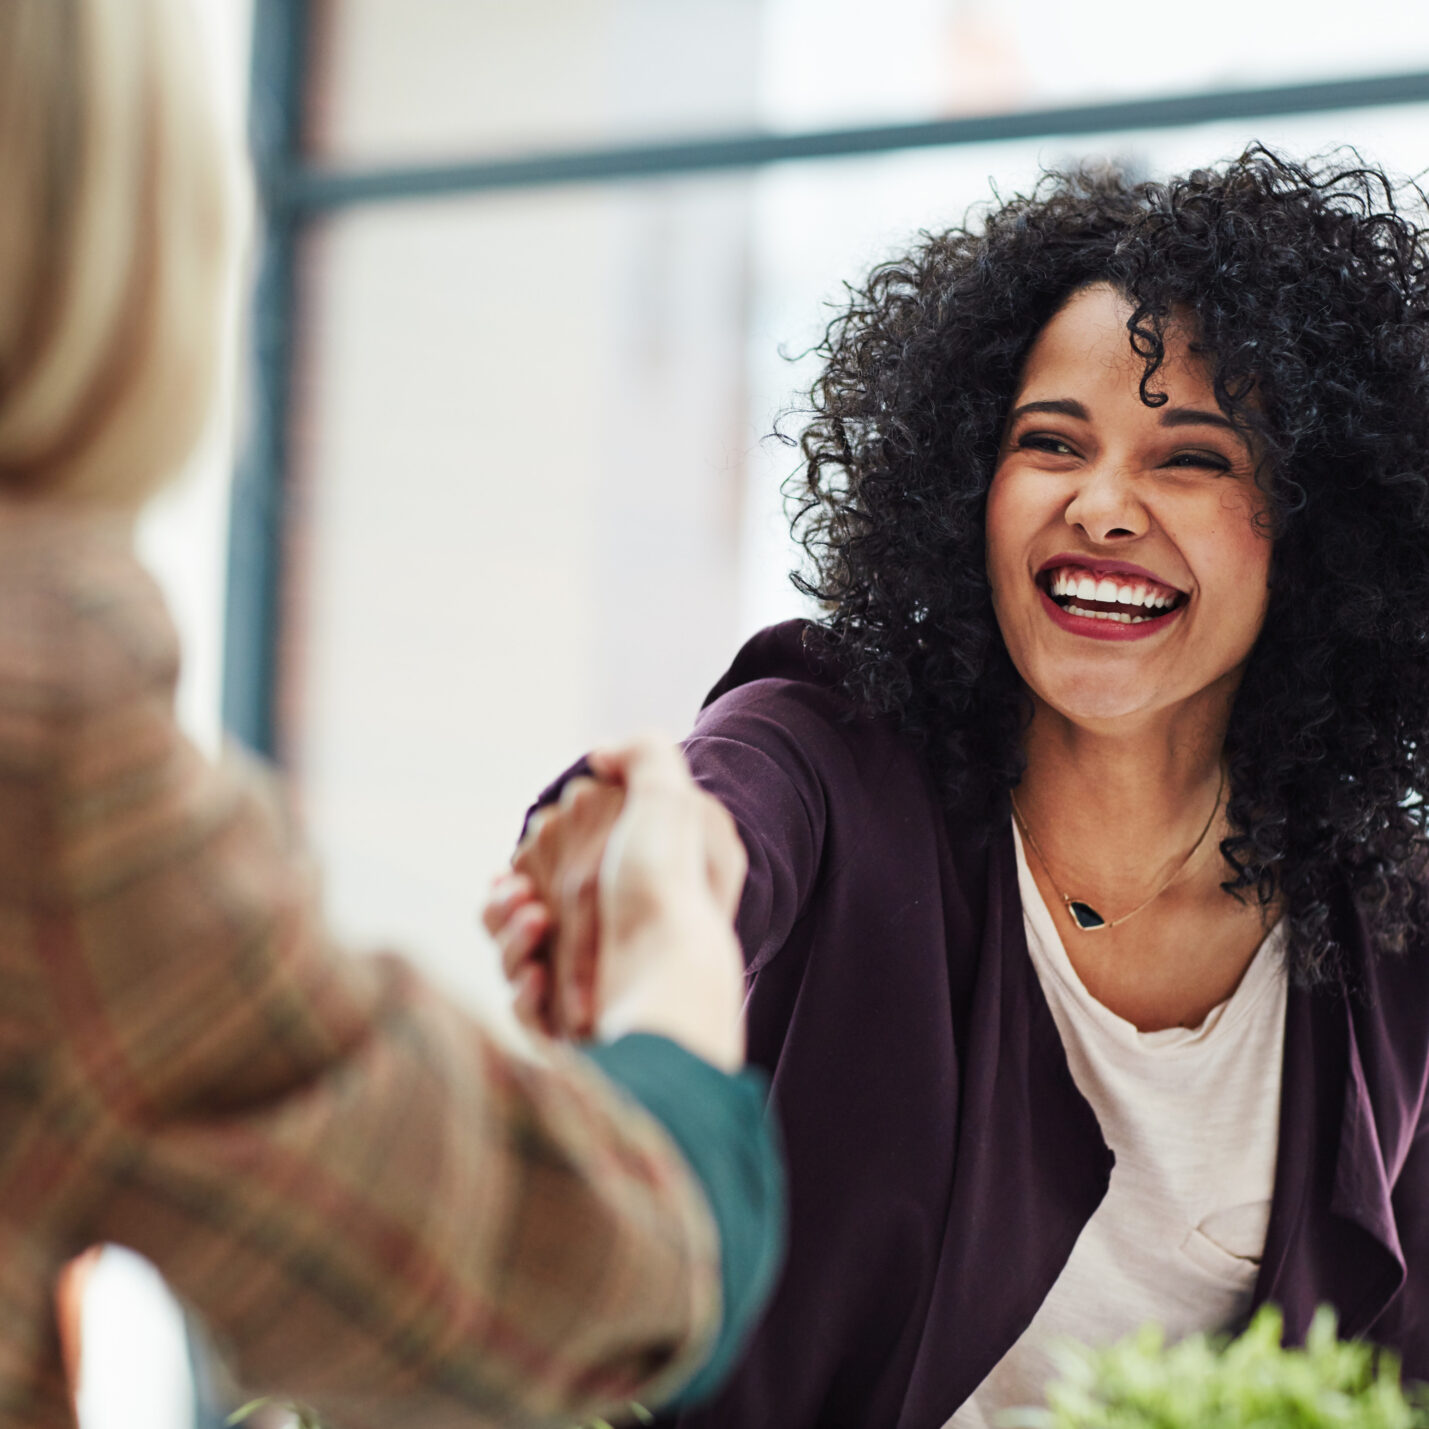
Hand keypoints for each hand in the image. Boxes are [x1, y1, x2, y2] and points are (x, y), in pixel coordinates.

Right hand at [485, 739, 747, 1068]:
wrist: (670, 981)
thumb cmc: (668, 888)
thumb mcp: (671, 800)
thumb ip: (643, 756)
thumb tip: (600, 756)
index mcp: (627, 888)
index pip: (558, 866)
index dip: (536, 856)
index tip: (532, 850)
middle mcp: (609, 938)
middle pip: (523, 910)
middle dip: (509, 899)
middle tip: (523, 896)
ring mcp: (589, 986)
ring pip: (514, 956)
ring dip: (508, 936)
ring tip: (535, 923)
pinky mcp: (571, 1030)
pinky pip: (524, 1007)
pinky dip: (522, 989)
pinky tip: (537, 974)